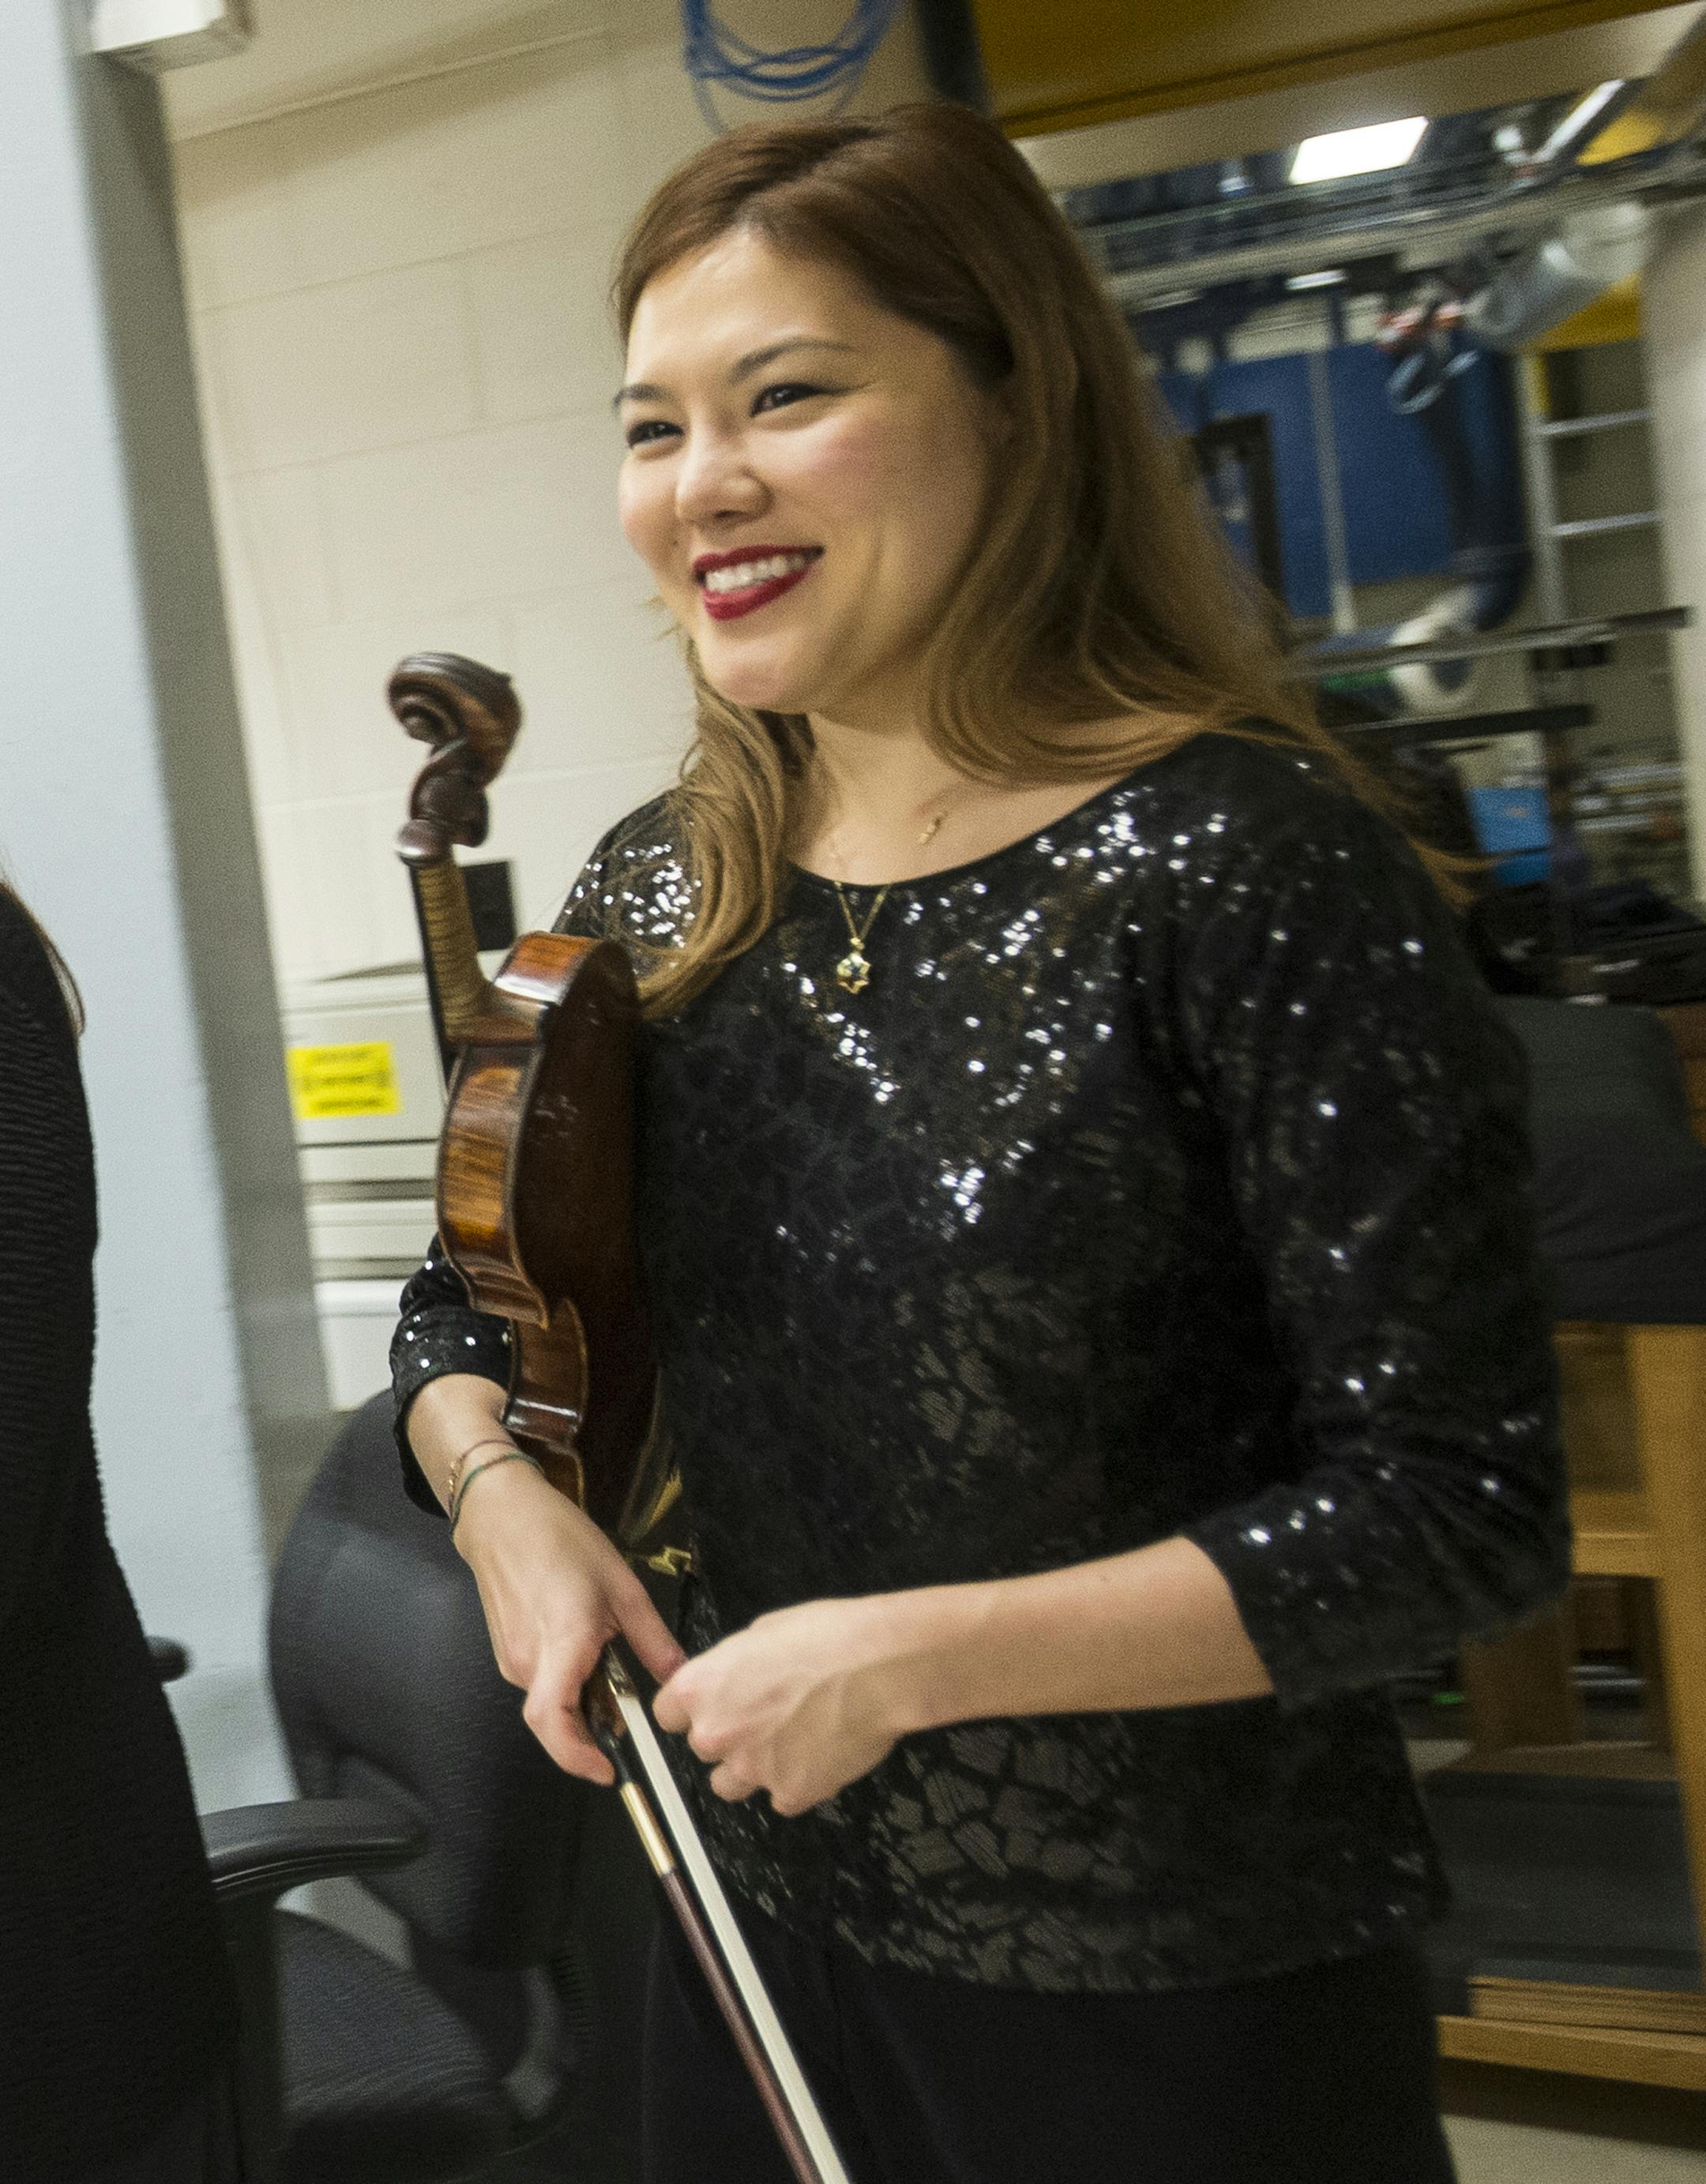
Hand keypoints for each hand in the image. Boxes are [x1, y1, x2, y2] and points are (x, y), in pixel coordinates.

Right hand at [453, 1458, 685, 1785]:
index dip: (578, 1756)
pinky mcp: (505, 1653)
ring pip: (548, 1704)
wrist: (502, 1516)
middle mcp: (528, 1661)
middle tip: (624, 1718)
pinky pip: (539, 1684)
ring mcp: (511, 1660)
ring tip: (607, 1666)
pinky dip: (564, 1685)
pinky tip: (584, 1652)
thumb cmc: (562, 1541)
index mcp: (562, 1644)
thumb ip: (652, 1640)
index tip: (607, 1770)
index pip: (553, 1721)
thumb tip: (679, 1679)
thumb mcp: (623, 1587)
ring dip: (579, 1704)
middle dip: (591, 1732)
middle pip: (556, 1722)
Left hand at [652, 1595, 907, 1815]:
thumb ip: (733, 1667)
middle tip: (766, 1716)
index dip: (690, 1711)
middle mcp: (717, 1733)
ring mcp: (753, 1770)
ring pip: (732, 1784)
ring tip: (791, 1741)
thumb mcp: (763, 1631)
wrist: (881, 1667)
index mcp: (701, 1687)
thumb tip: (732, 1680)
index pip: (666, 1715)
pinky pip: (781, 1797)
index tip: (711, 1707)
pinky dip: (796, 1782)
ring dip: (752, 1767)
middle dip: (728, 1736)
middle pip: (702, 1749)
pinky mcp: (791, 1794)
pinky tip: (820, 1755)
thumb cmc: (827, 1635)